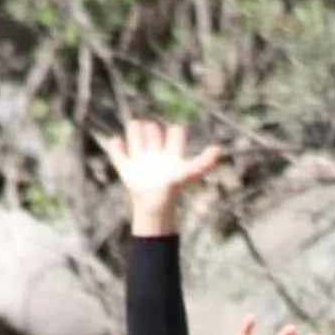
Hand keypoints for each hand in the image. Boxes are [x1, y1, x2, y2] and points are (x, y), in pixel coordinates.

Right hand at [101, 118, 223, 236]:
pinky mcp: (125, 167)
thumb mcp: (189, 173)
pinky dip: (115, 146)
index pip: (174, 131)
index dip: (174, 132)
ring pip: (134, 132)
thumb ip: (203, 162)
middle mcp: (157, 153)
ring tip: (137, 145)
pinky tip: (119, 145)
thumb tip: (218, 150)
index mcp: (172, 153)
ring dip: (134, 133)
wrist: (155, 207)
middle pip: (152, 128)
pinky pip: (116, 152)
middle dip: (151, 130)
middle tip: (153, 145)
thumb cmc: (174, 189)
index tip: (174, 140)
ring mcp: (140, 158)